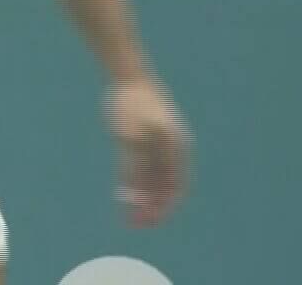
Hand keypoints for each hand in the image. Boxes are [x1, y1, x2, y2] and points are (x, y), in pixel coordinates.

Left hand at [108, 75, 189, 226]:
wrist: (129, 76)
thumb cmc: (132, 106)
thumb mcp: (131, 138)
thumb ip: (133, 168)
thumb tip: (132, 198)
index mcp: (175, 150)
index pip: (173, 188)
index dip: (163, 208)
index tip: (149, 223)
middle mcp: (172, 149)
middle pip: (165, 186)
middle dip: (153, 207)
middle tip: (136, 224)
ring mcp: (161, 142)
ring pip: (155, 178)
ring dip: (144, 197)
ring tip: (129, 212)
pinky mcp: (148, 137)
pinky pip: (146, 166)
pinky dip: (138, 181)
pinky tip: (125, 191)